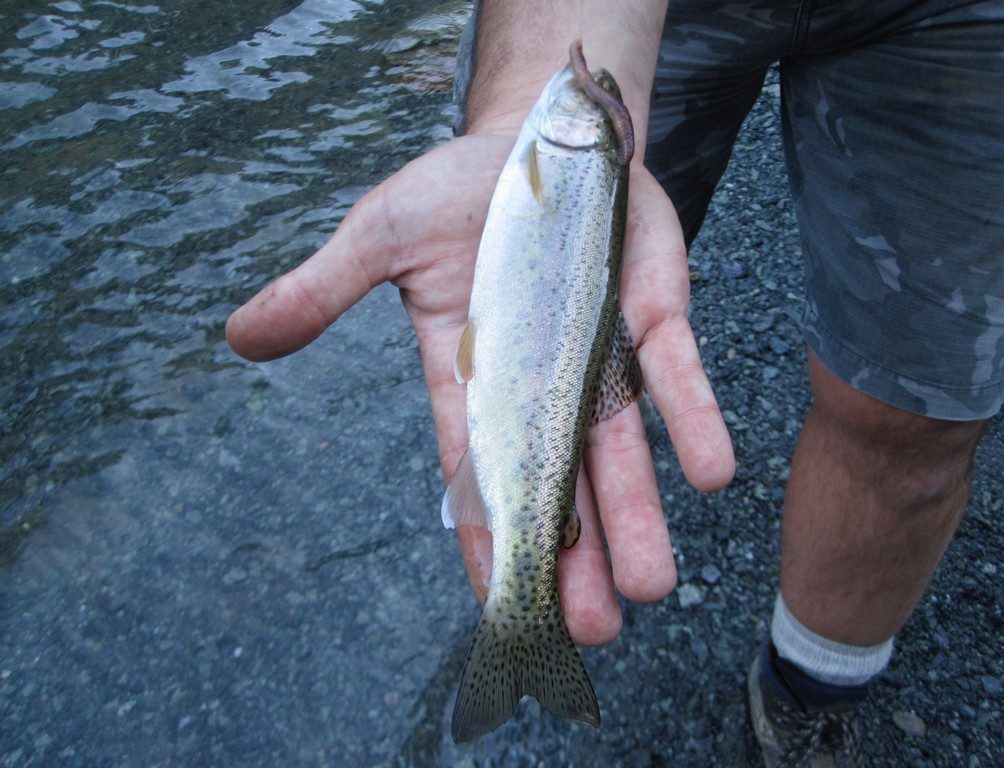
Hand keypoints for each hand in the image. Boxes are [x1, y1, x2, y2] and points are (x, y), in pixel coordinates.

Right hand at [226, 134, 734, 644]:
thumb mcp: (381, 236)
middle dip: (572, 558)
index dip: (486, 541)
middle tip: (588, 634)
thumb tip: (238, 338)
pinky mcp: (654, 314)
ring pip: (619, 450)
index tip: (501, 611)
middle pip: (555, 484)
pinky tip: (711, 474)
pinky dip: (691, 418)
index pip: (474, 473)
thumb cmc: (459, 191)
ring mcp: (602, 353)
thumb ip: (322, 291)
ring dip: (634, 517)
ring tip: (649, 588)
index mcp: (471, 373)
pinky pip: (675, 373)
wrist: (546, 138)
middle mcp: (541, 382)